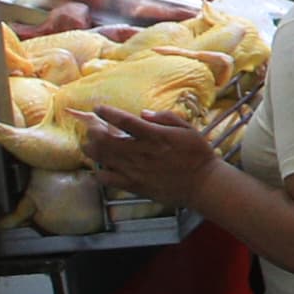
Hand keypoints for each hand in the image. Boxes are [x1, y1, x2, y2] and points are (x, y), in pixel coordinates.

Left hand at [77, 106, 220, 204]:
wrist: (203, 184)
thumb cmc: (198, 154)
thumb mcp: (187, 129)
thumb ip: (165, 118)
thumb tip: (143, 113)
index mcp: (155, 136)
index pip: (125, 121)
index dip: (108, 113)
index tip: (98, 108)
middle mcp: (142, 153)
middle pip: (106, 140)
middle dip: (94, 131)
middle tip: (92, 128)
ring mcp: (136, 170)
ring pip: (102, 158)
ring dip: (92, 149)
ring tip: (90, 144)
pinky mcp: (134, 186)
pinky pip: (107, 179)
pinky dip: (98, 172)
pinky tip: (100, 167)